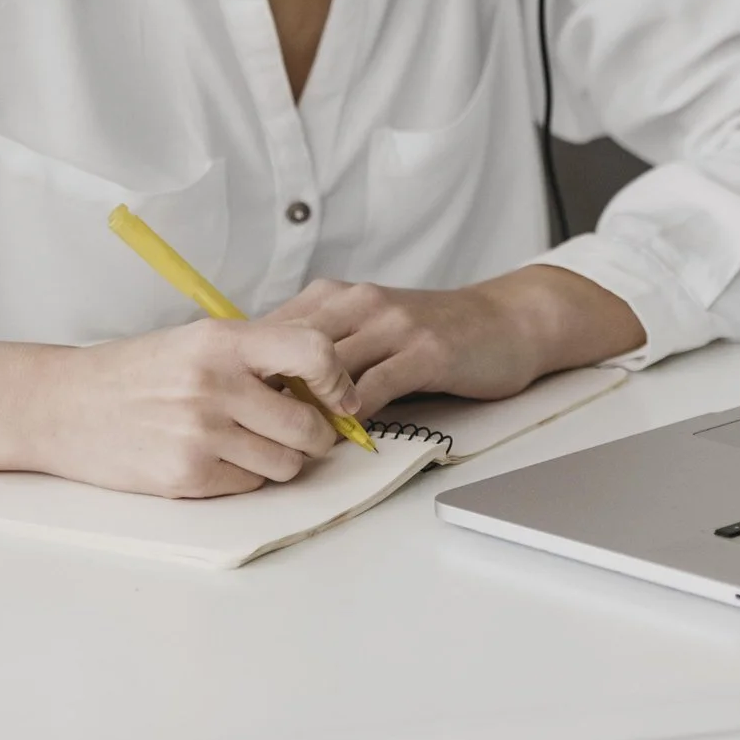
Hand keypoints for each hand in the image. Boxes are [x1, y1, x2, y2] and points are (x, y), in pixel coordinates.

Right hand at [0, 321, 361, 497]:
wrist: (65, 405)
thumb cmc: (137, 372)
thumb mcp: (197, 340)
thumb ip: (258, 353)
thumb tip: (329, 376)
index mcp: (222, 341)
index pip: (312, 353)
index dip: (339, 381)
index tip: (341, 396)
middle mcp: (215, 385)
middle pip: (309, 427)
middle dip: (316, 435)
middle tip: (301, 430)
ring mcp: (200, 435)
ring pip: (285, 464)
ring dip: (280, 460)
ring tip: (250, 442)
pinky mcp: (186, 477)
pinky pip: (249, 486)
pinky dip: (244, 477)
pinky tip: (216, 457)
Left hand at [263, 266, 643, 416]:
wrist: (507, 320)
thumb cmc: (436, 331)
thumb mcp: (372, 327)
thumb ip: (326, 348)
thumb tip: (268, 388)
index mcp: (338, 296)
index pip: (272, 330)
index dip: (249, 370)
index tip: (233, 405)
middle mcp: (360, 302)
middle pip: (290, 348)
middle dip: (267, 392)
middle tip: (248, 432)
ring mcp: (394, 324)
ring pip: (327, 369)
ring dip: (306, 409)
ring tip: (289, 443)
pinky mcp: (425, 351)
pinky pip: (373, 388)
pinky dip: (351, 418)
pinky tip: (342, 439)